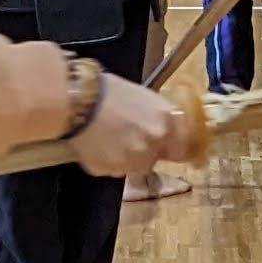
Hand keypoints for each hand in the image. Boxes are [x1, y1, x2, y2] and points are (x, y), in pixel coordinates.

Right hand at [68, 76, 199, 176]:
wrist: (77, 99)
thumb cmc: (109, 91)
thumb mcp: (146, 98)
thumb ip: (163, 119)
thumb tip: (169, 132)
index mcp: (167, 123)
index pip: (184, 150)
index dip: (176, 150)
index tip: (172, 150)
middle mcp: (154, 144)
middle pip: (155, 159)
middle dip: (146, 151)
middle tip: (128, 135)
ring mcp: (132, 161)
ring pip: (134, 166)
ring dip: (126, 157)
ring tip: (109, 137)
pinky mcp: (111, 171)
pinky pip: (113, 170)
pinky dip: (107, 161)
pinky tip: (97, 143)